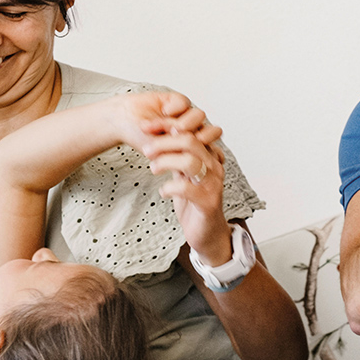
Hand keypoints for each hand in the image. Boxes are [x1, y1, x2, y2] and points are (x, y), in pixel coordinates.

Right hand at [108, 91, 214, 150]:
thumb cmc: (141, 139)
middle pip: (212, 132)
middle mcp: (192, 131)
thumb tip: (202, 158)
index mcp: (192, 147)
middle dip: (196, 135)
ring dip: (180, 122)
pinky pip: (185, 103)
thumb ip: (182, 153)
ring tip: (164, 127)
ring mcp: (186, 115)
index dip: (202, 149)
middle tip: (176, 138)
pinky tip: (163, 111)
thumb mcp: (162, 152)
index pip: (212, 149)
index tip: (185, 153)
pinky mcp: (178, 101)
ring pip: (198, 116)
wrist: (125, 120)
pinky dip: (174, 108)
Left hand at [144, 129, 232, 264]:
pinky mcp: (208, 202)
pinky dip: (169, 187)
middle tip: (146, 150)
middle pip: (190, 141)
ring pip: (190, 161)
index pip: (190, 131)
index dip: (166, 126)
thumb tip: (158, 136)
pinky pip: (186, 188)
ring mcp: (213, 183)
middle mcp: (214, 166)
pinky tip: (163, 192)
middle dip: (163, 142)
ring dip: (165, 162)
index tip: (145, 127)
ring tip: (153, 169)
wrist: (207, 233)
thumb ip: (176, 157)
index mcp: (208, 155)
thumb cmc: (194, 202)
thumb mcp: (184, 174)